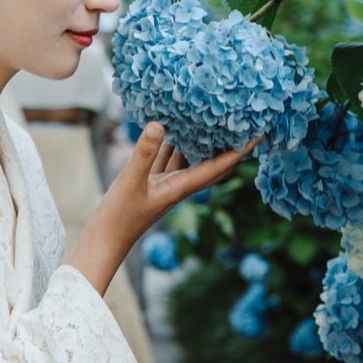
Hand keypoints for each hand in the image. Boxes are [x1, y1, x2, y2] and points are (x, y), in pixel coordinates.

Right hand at [70, 122, 259, 297]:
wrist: (102, 244)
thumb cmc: (118, 220)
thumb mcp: (130, 184)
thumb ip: (144, 154)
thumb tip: (160, 124)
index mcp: (181, 188)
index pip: (218, 167)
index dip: (240, 151)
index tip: (259, 134)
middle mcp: (177, 186)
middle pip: (211, 164)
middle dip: (228, 146)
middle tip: (242, 124)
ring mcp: (162, 185)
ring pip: (187, 159)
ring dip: (198, 141)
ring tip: (209, 118)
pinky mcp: (147, 184)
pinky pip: (165, 159)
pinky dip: (169, 144)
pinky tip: (167, 128)